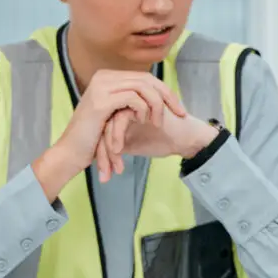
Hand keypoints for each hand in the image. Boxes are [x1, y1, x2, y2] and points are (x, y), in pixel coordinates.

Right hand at [32, 69, 186, 194]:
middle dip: (168, 97)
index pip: (145, 78)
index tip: (178, 109)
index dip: (165, 92)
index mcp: (108, 77)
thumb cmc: (93, 138)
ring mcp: (102, 87)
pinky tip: (142, 122)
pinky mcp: (102, 101)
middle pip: (147, 79)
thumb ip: (130, 103)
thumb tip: (157, 97)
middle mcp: (104, 76)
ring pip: (143, 87)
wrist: (70, 153)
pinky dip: (143, 110)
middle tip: (180, 114)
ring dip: (156, 105)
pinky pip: (133, 98)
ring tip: (158, 124)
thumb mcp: (114, 116)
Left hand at [95, 107, 217, 168]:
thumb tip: (93, 158)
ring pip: (108, 124)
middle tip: (105, 175)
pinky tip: (120, 149)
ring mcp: (129, 103)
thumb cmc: (160, 141)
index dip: (100, 155)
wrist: (184, 137)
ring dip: (109, 149)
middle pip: (101, 129)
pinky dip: (118, 135)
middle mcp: (121, 107)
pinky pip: (120, 118)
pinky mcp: (138, 102)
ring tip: (116, 166)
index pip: (100, 133)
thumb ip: (113, 146)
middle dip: (102, 155)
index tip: (105, 175)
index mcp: (118, 115)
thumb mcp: (130, 146)